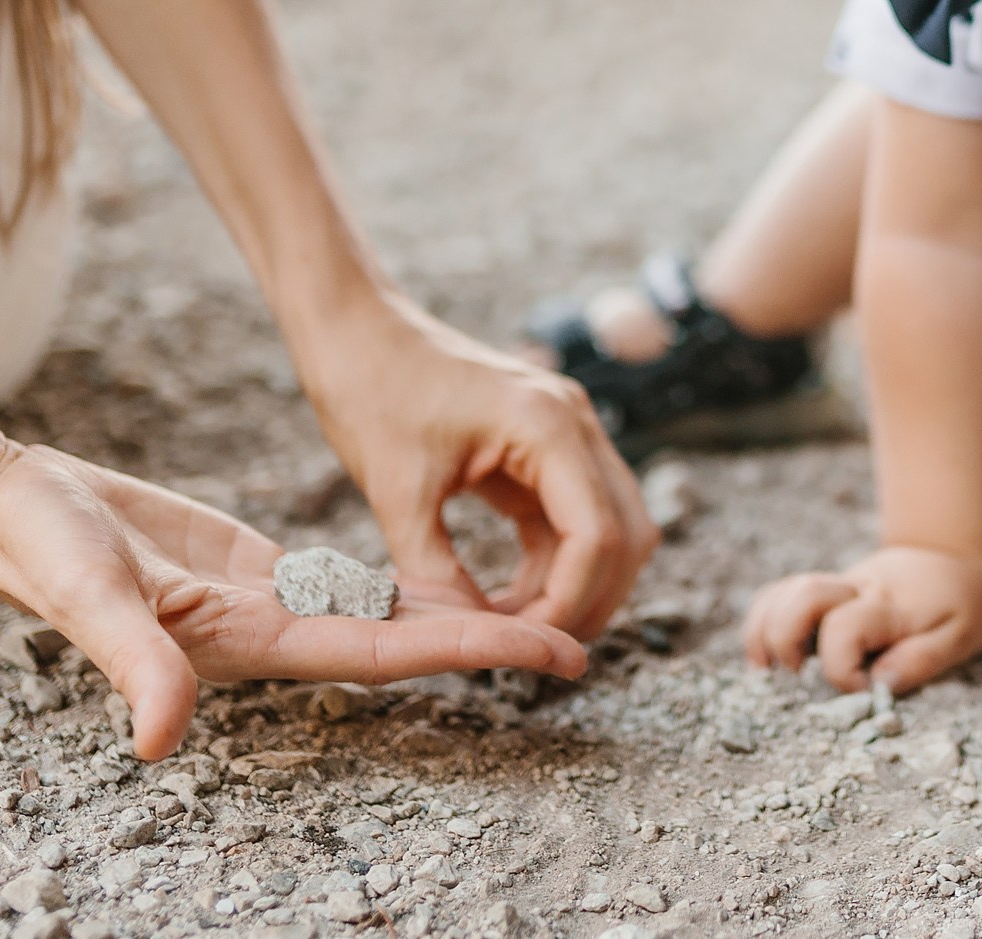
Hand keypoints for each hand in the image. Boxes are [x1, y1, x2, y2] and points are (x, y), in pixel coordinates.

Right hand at [0, 443, 588, 759]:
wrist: (4, 507)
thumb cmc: (40, 547)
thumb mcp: (89, 595)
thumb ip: (130, 662)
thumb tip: (159, 738)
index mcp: (250, 642)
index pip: (386, 649)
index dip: (470, 652)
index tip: (548, 656)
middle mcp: (270, 632)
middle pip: (405, 639)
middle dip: (491, 644)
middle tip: (580, 648)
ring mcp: (264, 604)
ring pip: (382, 614)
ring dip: (456, 619)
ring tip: (538, 616)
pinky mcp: (252, 571)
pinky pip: (346, 584)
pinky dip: (400, 584)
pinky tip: (448, 579)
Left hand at [292, 288, 655, 640]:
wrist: (355, 331)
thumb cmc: (370, 394)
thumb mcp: (396, 492)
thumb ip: (436, 572)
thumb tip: (472, 639)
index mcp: (546, 425)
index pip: (597, 535)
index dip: (570, 602)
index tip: (523, 647)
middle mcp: (574, 422)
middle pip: (626, 534)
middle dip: (592, 600)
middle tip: (534, 651)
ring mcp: (566, 431)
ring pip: (612, 528)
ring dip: (579, 584)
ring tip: (521, 630)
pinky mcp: (545, 445)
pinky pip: (575, 516)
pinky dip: (555, 562)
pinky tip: (512, 597)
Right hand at [742, 546, 981, 694]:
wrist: (950, 556)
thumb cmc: (960, 601)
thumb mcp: (961, 634)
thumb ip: (921, 659)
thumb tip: (878, 687)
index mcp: (889, 605)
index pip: (845, 629)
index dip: (841, 670)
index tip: (861, 691)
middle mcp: (854, 589)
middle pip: (802, 596)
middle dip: (784, 639)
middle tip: (796, 674)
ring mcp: (835, 587)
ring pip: (782, 591)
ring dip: (763, 629)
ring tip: (767, 670)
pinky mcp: (825, 592)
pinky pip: (780, 595)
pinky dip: (762, 621)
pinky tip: (766, 655)